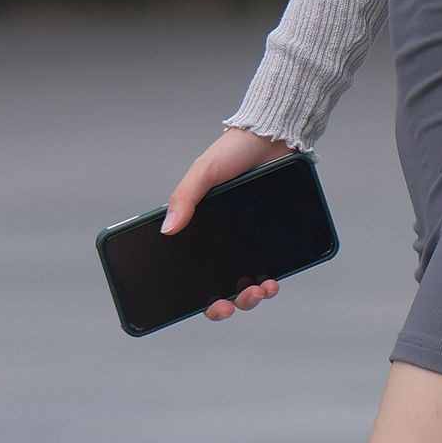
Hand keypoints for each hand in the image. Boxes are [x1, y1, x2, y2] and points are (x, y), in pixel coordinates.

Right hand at [164, 127, 295, 320]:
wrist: (274, 137)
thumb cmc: (234, 152)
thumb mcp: (204, 172)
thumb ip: (185, 198)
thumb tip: (167, 230)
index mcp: (201, 228)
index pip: (194, 270)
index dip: (199, 295)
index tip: (208, 305)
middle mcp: (225, 239)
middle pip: (222, 285)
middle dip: (227, 303)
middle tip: (231, 304)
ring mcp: (251, 240)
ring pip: (248, 282)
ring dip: (251, 296)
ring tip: (258, 292)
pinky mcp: (275, 237)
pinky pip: (272, 267)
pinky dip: (271, 280)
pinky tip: (273, 281)